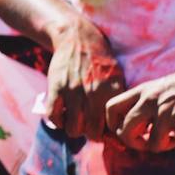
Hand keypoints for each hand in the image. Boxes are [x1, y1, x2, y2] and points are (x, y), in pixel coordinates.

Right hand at [45, 15, 125, 139]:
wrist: (78, 38)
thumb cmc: (100, 61)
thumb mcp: (117, 78)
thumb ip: (117, 101)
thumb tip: (121, 125)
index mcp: (112, 93)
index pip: (112, 128)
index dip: (108, 134)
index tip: (105, 130)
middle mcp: (94, 94)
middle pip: (92, 133)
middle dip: (91, 135)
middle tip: (89, 128)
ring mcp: (74, 92)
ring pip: (73, 129)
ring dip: (74, 129)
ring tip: (75, 122)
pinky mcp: (56, 88)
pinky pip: (54, 116)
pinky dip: (58, 121)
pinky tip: (62, 116)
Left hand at [106, 54, 174, 151]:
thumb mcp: (161, 89)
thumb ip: (146, 103)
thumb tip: (135, 129)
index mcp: (142, 91)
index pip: (111, 108)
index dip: (114, 125)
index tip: (127, 132)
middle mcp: (149, 101)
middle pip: (125, 132)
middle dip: (136, 144)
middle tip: (150, 143)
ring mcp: (164, 111)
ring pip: (153, 145)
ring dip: (168, 144)